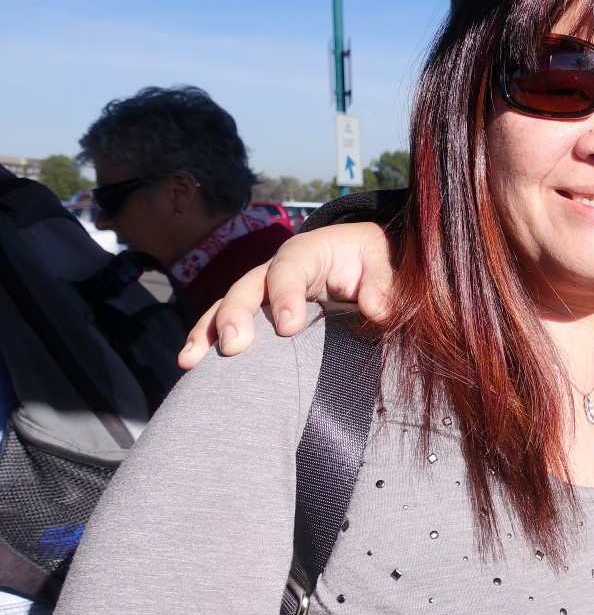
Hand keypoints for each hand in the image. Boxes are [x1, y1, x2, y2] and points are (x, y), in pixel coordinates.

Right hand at [178, 222, 395, 366]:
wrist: (358, 254)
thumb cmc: (368, 256)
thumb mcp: (381, 258)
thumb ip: (381, 281)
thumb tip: (377, 310)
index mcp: (306, 250)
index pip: (290, 269)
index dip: (286, 295)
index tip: (288, 327)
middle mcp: (275, 268)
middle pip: (248, 287)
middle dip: (237, 315)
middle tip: (234, 345)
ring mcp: (261, 290)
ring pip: (227, 306)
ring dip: (207, 332)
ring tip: (191, 361)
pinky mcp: (257, 312)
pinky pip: (225, 323)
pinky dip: (206, 340)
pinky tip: (191, 364)